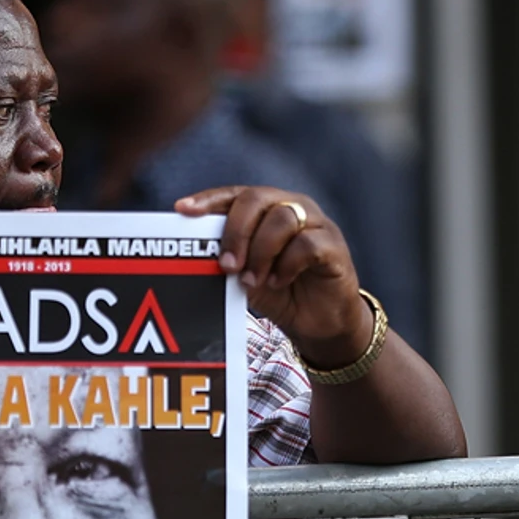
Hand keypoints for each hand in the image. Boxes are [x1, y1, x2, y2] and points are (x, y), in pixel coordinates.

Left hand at [175, 186, 370, 367]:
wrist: (318, 324)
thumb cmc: (281, 293)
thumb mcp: (246, 275)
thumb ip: (229, 258)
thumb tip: (197, 252)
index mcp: (268, 208)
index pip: (236, 194)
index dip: (210, 200)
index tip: (183, 211)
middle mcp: (292, 206)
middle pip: (257, 198)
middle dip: (236, 231)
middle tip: (226, 265)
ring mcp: (316, 224)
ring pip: (283, 219)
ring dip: (260, 252)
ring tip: (253, 281)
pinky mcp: (334, 246)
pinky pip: (307, 244)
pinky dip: (287, 265)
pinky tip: (279, 282)